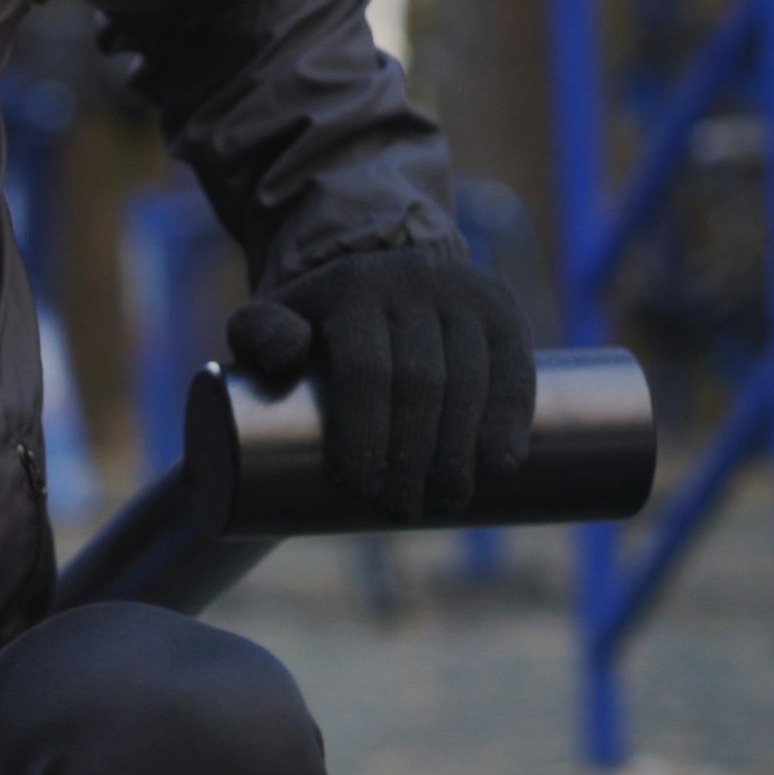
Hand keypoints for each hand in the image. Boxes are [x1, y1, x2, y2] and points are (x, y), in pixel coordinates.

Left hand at [222, 246, 532, 524]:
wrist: (381, 266)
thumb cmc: (318, 318)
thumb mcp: (273, 316)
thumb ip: (259, 334)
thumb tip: (287, 354)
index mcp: (351, 288)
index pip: (364, 370)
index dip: (364, 435)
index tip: (357, 488)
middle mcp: (411, 282)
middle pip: (421, 383)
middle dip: (412, 457)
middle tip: (400, 509)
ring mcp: (463, 294)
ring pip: (470, 383)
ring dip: (459, 452)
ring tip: (443, 501)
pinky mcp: (503, 311)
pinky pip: (514, 370)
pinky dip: (508, 421)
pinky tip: (499, 465)